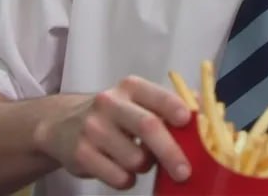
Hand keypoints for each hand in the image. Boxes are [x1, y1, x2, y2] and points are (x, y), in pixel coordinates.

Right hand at [33, 76, 191, 189]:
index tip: (190, 121)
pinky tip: (123, 171)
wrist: (61, 125)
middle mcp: (110, 103)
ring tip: (142, 160)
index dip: (174, 108)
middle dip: (170, 151)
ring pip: (134, 158)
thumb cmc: (114, 113)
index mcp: (130, 87)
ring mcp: (93, 129)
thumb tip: (206, 111)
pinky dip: (128, 180)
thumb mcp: (136, 100)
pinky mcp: (81, 155)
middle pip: (147, 127)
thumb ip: (167, 104)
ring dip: (146, 167)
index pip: (156, 96)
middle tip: (185, 172)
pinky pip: (117, 177)